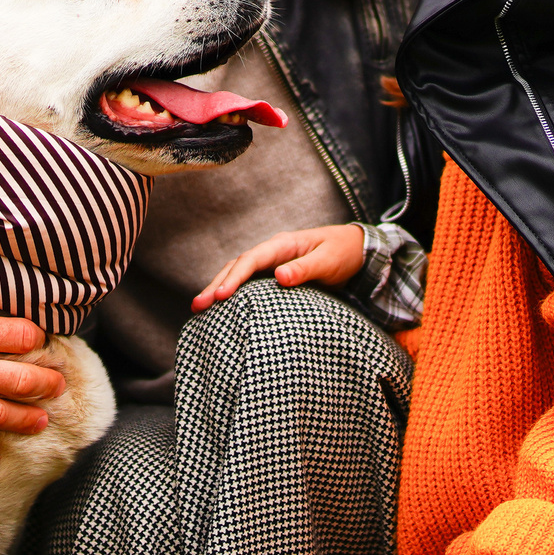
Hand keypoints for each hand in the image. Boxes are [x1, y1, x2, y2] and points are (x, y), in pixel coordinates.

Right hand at [191, 223, 363, 311]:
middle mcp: (271, 252)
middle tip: (197, 306)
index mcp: (282, 244)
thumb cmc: (343, 252)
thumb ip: (305, 268)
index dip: (234, 277)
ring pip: (238, 274)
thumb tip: (280, 277)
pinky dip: (233, 294)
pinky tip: (222, 309)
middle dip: (216, 285)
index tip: (220, 296)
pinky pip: (249, 284)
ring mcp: (271, 263)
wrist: (355, 250)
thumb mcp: (328, 260)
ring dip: (219, 289)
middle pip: (236, 266)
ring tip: (199, 309)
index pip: (251, 259)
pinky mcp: (273, 275)